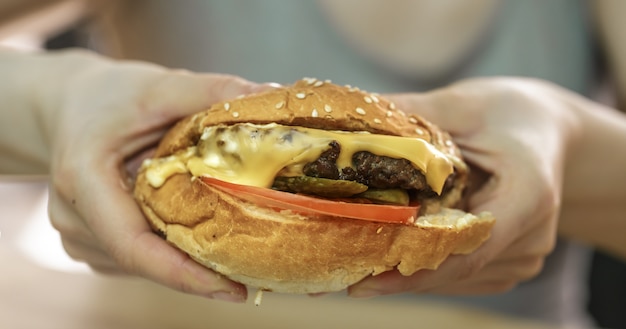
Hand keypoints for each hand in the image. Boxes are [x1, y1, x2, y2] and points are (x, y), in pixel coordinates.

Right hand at [45, 52, 259, 301]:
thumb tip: (271, 96)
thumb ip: (212, 90)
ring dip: (187, 259)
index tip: (234, 290)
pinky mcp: (92, 243)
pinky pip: (139, 258)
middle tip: (256, 269)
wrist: (68, 106)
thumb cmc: (108, 96)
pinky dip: (171, 251)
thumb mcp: (158, 85)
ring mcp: (78, 236)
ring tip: (235, 246)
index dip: (183, 274)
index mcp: (81, 179)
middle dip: (200, 269)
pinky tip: (198, 233)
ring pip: (144, 263)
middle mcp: (72, 217)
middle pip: (144, 260)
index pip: (133, 244)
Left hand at [348, 77, 579, 296]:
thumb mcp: (462, 104)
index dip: (415, 270)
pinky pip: (461, 274)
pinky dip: (425, 265)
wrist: (546, 132)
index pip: (469, 246)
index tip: (365, 281)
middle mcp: (532, 236)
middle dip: (396, 271)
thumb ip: (412, 116)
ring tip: (351, 260)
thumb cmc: (508, 113)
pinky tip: (390, 250)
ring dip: (406, 271)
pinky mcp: (510, 262)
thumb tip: (350, 124)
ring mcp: (524, 256)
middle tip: (338, 270)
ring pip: (454, 277)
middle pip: (455, 268)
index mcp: (529, 194)